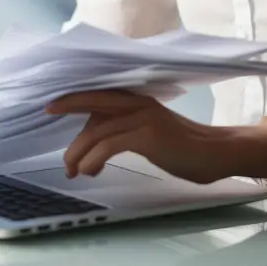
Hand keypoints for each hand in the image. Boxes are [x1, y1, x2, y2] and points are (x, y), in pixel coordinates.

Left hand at [46, 89, 245, 183]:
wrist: (214, 154)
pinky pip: (110, 144)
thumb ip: (125, 130)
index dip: (74, 98)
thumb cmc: (183, 148)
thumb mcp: (150, 133)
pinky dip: (94, 159)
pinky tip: (90, 171)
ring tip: (73, 171)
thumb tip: (94, 144)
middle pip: (94, 103)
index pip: (100, 94)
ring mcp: (144, 117)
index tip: (51, 105)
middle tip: (52, 135)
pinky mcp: (148, 135)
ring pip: (98, 130)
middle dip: (67, 112)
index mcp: (139, 100)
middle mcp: (139, 103)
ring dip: (79, 152)